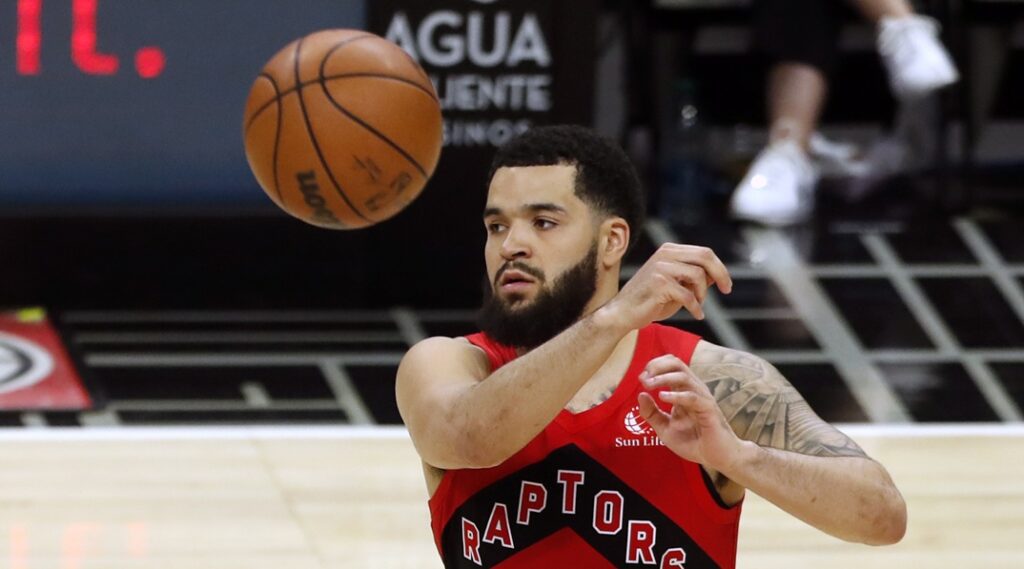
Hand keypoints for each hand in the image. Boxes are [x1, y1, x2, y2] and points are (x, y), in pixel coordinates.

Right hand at [602, 244, 731, 329]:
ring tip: (698, 306)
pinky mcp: (659, 283)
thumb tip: (717, 274)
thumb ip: (694, 277)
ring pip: (698, 276)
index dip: (720, 268)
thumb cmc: (650, 301)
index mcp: (669, 250)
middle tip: (727, 290)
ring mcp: (661, 267)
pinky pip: (688, 295)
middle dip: (720, 274)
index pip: (704, 252)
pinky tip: (696, 315)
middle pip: (705, 257)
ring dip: (702, 295)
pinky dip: (695, 307)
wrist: (622, 314)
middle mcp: (665, 254)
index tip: (726, 285)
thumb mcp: (676, 286)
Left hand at [637, 354, 745, 472]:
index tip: (641, 378)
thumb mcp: (665, 429)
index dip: (653, 366)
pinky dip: (676, 395)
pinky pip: (693, 397)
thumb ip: (651, 414)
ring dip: (663, 377)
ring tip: (649, 385)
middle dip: (657, 365)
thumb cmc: (694, 442)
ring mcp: (702, 398)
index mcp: (683, 390)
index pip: (670, 365)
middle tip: (644, 378)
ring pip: (683, 376)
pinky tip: (662, 397)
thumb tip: (640, 395)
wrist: (717, 458)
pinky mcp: (708, 410)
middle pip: (676, 363)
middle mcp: (693, 390)